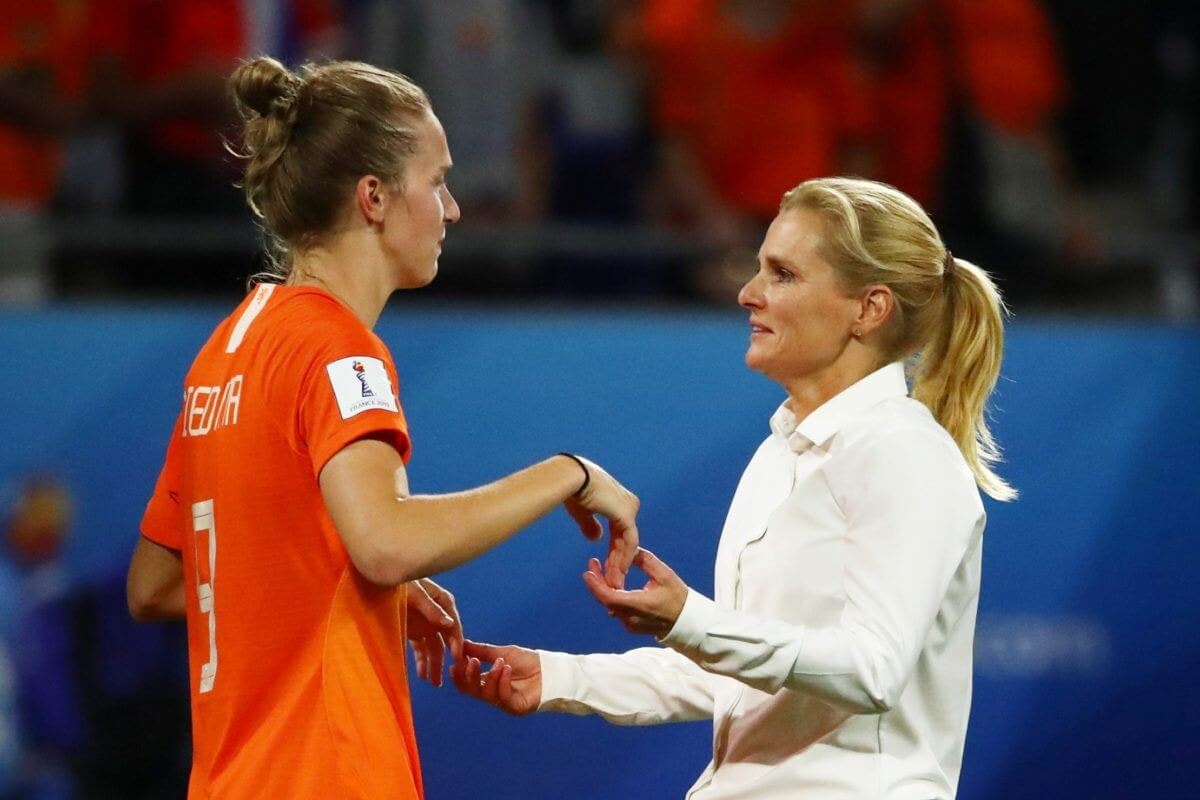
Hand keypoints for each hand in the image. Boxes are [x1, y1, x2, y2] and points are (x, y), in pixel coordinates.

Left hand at [406, 578, 463, 687]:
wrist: (378, 578)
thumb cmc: (399, 581)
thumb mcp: (415, 593)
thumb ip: (432, 609)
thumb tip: (449, 624)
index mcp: (442, 601)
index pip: (453, 624)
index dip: (456, 641)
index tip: (457, 657)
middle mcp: (437, 614)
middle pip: (445, 639)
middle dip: (447, 658)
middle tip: (450, 676)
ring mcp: (426, 624)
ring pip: (433, 648)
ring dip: (434, 664)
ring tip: (434, 683)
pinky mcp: (413, 631)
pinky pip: (420, 649)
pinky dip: (421, 661)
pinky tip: (422, 675)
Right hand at [450, 640, 541, 715]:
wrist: (551, 669)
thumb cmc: (529, 661)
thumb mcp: (503, 653)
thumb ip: (482, 651)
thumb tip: (462, 644)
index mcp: (489, 681)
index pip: (467, 682)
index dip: (459, 674)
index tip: (455, 662)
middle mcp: (493, 693)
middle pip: (472, 691)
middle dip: (469, 677)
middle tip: (471, 662)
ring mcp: (504, 702)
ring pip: (486, 694)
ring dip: (490, 676)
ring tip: (500, 662)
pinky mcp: (515, 707)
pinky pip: (502, 697)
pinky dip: (502, 682)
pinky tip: (507, 669)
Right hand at [562, 457, 639, 588]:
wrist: (572, 479)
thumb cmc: (573, 491)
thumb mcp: (584, 512)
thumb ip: (591, 525)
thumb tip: (595, 538)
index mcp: (619, 502)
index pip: (619, 532)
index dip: (613, 551)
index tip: (606, 568)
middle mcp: (629, 504)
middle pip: (625, 539)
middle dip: (618, 561)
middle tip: (613, 581)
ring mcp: (630, 509)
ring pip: (628, 543)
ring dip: (620, 564)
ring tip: (614, 582)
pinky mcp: (627, 515)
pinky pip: (629, 542)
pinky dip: (623, 558)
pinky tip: (618, 572)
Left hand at [582, 549, 687, 638]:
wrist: (687, 622)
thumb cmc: (678, 597)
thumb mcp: (665, 575)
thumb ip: (645, 561)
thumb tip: (629, 551)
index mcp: (639, 604)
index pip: (610, 597)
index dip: (596, 585)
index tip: (587, 572)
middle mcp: (631, 617)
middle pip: (606, 600)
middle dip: (597, 582)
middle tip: (593, 564)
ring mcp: (630, 624)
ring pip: (610, 605)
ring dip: (604, 588)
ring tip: (601, 570)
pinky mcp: (632, 626)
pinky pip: (616, 610)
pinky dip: (612, 596)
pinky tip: (613, 584)